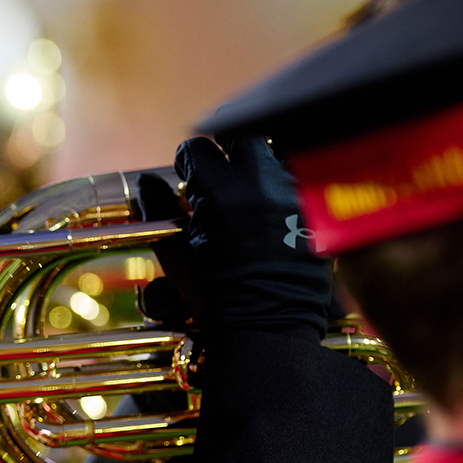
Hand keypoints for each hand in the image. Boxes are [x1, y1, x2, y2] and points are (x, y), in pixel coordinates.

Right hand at [137, 136, 330, 342]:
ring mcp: (293, 194)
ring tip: (243, 192)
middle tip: (216, 172)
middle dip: (226, 149)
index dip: (186, 162)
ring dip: (254, 168)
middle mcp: (262, 185)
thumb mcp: (178, 255)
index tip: (185, 178)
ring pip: (273, 155)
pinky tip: (268, 211)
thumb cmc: (216, 298)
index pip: (197, 149)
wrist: (267, 325)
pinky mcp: (314, 210)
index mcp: (222, 194)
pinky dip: (278, 188)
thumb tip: (148, 182)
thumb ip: (160, 211)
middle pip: (241, 137)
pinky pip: (296, 180)